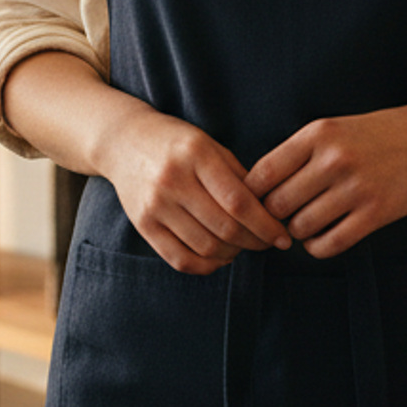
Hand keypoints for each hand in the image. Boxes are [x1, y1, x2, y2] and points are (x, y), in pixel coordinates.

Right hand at [98, 109, 296, 274]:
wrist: (123, 141)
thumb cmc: (177, 143)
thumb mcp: (210, 146)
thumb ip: (239, 177)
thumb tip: (270, 214)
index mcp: (196, 154)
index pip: (239, 202)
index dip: (266, 225)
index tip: (283, 237)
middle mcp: (173, 180)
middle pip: (225, 228)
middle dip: (254, 242)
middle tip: (267, 243)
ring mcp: (155, 204)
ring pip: (206, 247)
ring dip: (232, 254)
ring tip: (242, 247)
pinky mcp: (143, 224)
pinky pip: (180, 259)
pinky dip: (206, 265)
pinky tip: (219, 257)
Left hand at [244, 105, 406, 259]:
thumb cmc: (369, 137)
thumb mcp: (329, 130)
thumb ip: (294, 155)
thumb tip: (251, 191)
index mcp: (317, 134)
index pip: (262, 173)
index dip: (250, 195)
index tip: (253, 203)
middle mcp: (334, 159)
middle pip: (277, 204)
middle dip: (272, 217)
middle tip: (276, 221)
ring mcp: (356, 187)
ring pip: (301, 227)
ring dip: (296, 233)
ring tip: (303, 226)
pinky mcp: (376, 213)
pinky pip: (331, 244)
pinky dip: (317, 247)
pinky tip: (319, 239)